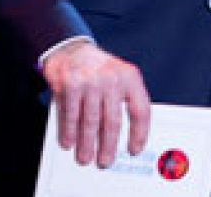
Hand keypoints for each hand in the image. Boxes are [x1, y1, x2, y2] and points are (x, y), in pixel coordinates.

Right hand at [41, 40, 150, 167]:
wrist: (71, 49)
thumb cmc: (98, 69)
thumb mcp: (119, 77)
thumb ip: (125, 100)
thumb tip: (128, 136)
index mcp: (130, 77)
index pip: (141, 110)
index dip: (139, 133)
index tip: (134, 149)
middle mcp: (112, 78)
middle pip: (113, 121)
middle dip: (108, 146)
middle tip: (105, 161)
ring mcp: (91, 81)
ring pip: (90, 122)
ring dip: (87, 144)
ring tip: (86, 157)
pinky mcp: (70, 84)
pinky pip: (70, 115)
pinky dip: (69, 132)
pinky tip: (69, 143)